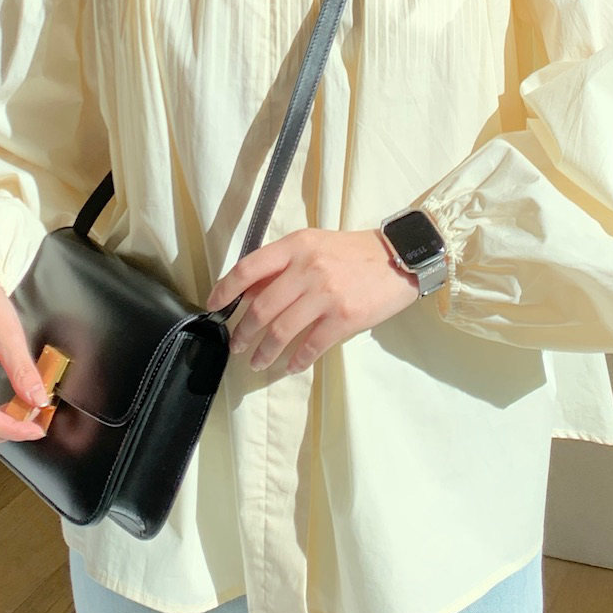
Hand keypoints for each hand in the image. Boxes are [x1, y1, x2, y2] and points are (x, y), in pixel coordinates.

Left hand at [205, 228, 419, 379]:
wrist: (398, 257)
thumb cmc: (352, 253)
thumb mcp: (313, 245)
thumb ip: (281, 266)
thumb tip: (247, 292)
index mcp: (295, 246)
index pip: (248, 269)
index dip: (225, 290)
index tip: (214, 306)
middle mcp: (307, 268)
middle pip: (261, 307)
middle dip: (243, 332)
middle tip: (237, 346)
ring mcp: (326, 294)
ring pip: (282, 330)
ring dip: (265, 352)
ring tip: (257, 363)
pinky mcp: (344, 317)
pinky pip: (311, 345)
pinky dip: (297, 360)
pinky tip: (291, 366)